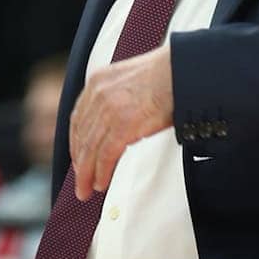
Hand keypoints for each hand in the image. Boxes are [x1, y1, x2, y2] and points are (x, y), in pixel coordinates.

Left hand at [70, 44, 173, 200]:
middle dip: (80, 162)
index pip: (79, 118)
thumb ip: (117, 98)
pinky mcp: (123, 125)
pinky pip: (105, 155)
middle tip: (81, 180)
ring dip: (87, 173)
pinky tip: (101, 182)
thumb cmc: (167, 75)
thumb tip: (115, 124)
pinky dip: (101, 172)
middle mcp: (99, 93)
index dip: (76, 142)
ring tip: (88, 188)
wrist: (182, 70)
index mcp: (99, 80)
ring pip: (90, 149)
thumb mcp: (131, 80)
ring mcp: (110, 109)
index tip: (78, 156)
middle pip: (82, 135)